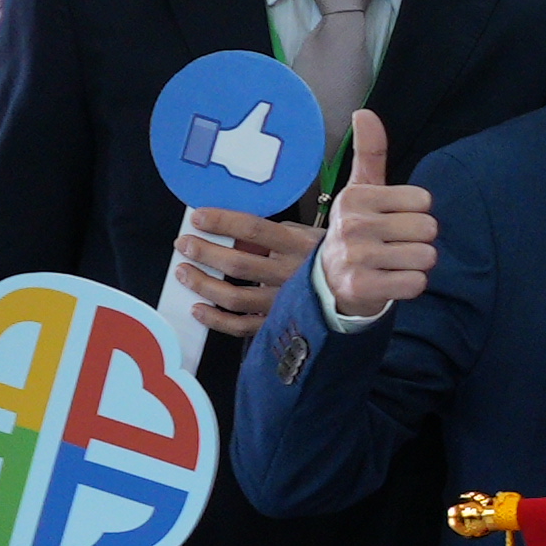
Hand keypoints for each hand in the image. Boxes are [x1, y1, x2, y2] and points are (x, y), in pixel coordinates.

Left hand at [172, 208, 325, 339]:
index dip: (223, 222)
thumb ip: (283, 229)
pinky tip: (199, 309)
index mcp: (301, 247)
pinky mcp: (279, 323)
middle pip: (237, 264)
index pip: (254, 230)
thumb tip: (244, 226)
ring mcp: (284, 302)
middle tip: (184, 244)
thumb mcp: (317, 235)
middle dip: (204, 252)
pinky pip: (242, 326)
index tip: (199, 218)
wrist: (362, 294)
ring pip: (234, 297)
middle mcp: (291, 275)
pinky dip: (216, 320)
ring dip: (202, 284)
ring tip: (184, 272)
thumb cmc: (335, 263)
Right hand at [318, 110, 437, 320]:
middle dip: (419, 240)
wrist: (331, 282)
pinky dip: (410, 285)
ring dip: (417, 264)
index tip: (392, 220)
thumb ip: (370, 153)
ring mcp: (355, 258)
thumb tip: (364, 112)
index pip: (423, 200)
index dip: (415, 212)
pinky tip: (390, 281)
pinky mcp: (362, 287)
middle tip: (394, 245)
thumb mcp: (362, 190)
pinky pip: (416, 283)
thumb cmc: (357, 230)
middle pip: (428, 228)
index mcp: (356, 197)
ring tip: (392, 263)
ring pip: (426, 256)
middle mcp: (352, 225)